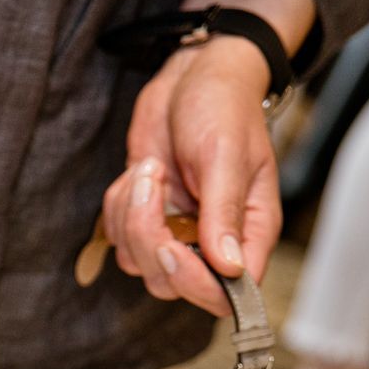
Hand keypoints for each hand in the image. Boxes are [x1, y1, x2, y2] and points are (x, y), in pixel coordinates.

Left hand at [101, 36, 280, 315]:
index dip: (197, 285)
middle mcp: (215, 239)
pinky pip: (117, 237)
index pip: (231, 292)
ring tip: (150, 168)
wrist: (192, 76)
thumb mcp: (225, 155)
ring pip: (138, 262)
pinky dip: (118, 205)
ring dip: (130, 216)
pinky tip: (140, 170)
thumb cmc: (222, 107)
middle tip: (153, 186)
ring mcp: (177, 231)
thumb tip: (230, 269)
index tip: (173, 247)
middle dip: (150, 240)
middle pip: (173, 283)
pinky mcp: (146, 217)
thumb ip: (224, 214)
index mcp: (251, 230)